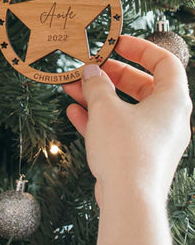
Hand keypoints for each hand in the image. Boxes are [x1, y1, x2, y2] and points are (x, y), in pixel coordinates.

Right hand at [63, 35, 191, 204]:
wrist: (130, 201)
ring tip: (73, 88)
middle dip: (112, 75)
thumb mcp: (106, 108)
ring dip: (99, 97)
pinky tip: (74, 112)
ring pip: (126, 109)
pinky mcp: (138, 156)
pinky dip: (98, 119)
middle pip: (142, 85)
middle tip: (91, 68)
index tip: (117, 44)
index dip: (141, 49)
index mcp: (172, 101)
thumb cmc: (126, 151)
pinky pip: (118, 130)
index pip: (164, 63)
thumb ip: (97, 85)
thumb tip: (91, 72)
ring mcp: (153, 139)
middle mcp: (167, 119)